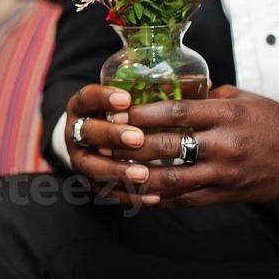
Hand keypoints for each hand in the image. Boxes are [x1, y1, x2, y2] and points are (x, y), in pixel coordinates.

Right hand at [64, 85, 155, 202]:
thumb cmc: (119, 114)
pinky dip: (130, 196)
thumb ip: (153, 91)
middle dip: (112, 136)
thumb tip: (202, 82)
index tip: (126, 98)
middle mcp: (75, 132)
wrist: (93, 140)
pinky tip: (153, 197)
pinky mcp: (91, 183)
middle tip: (138, 138)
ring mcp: (80, 159)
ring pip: (93, 167)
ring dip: (119, 171)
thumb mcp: (125, 98)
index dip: (104, 98)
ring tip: (143, 174)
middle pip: (87, 133)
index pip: (87, 97)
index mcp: (82, 106)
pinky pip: (108, 192)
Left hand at [71, 84, 278, 208]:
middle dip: (131, 147)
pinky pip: (187, 200)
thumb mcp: (240, 98)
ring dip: (138, 178)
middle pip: (167, 147)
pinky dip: (160, 199)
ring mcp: (225, 173)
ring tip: (112, 172)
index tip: (116, 112)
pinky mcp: (228, 194)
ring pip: (173, 179)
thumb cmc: (271, 118)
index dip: (141, 114)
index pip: (175, 113)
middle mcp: (224, 144)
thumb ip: (205, 97)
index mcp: (225, 114)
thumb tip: (168, 92)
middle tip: (103, 143)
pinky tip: (138, 195)